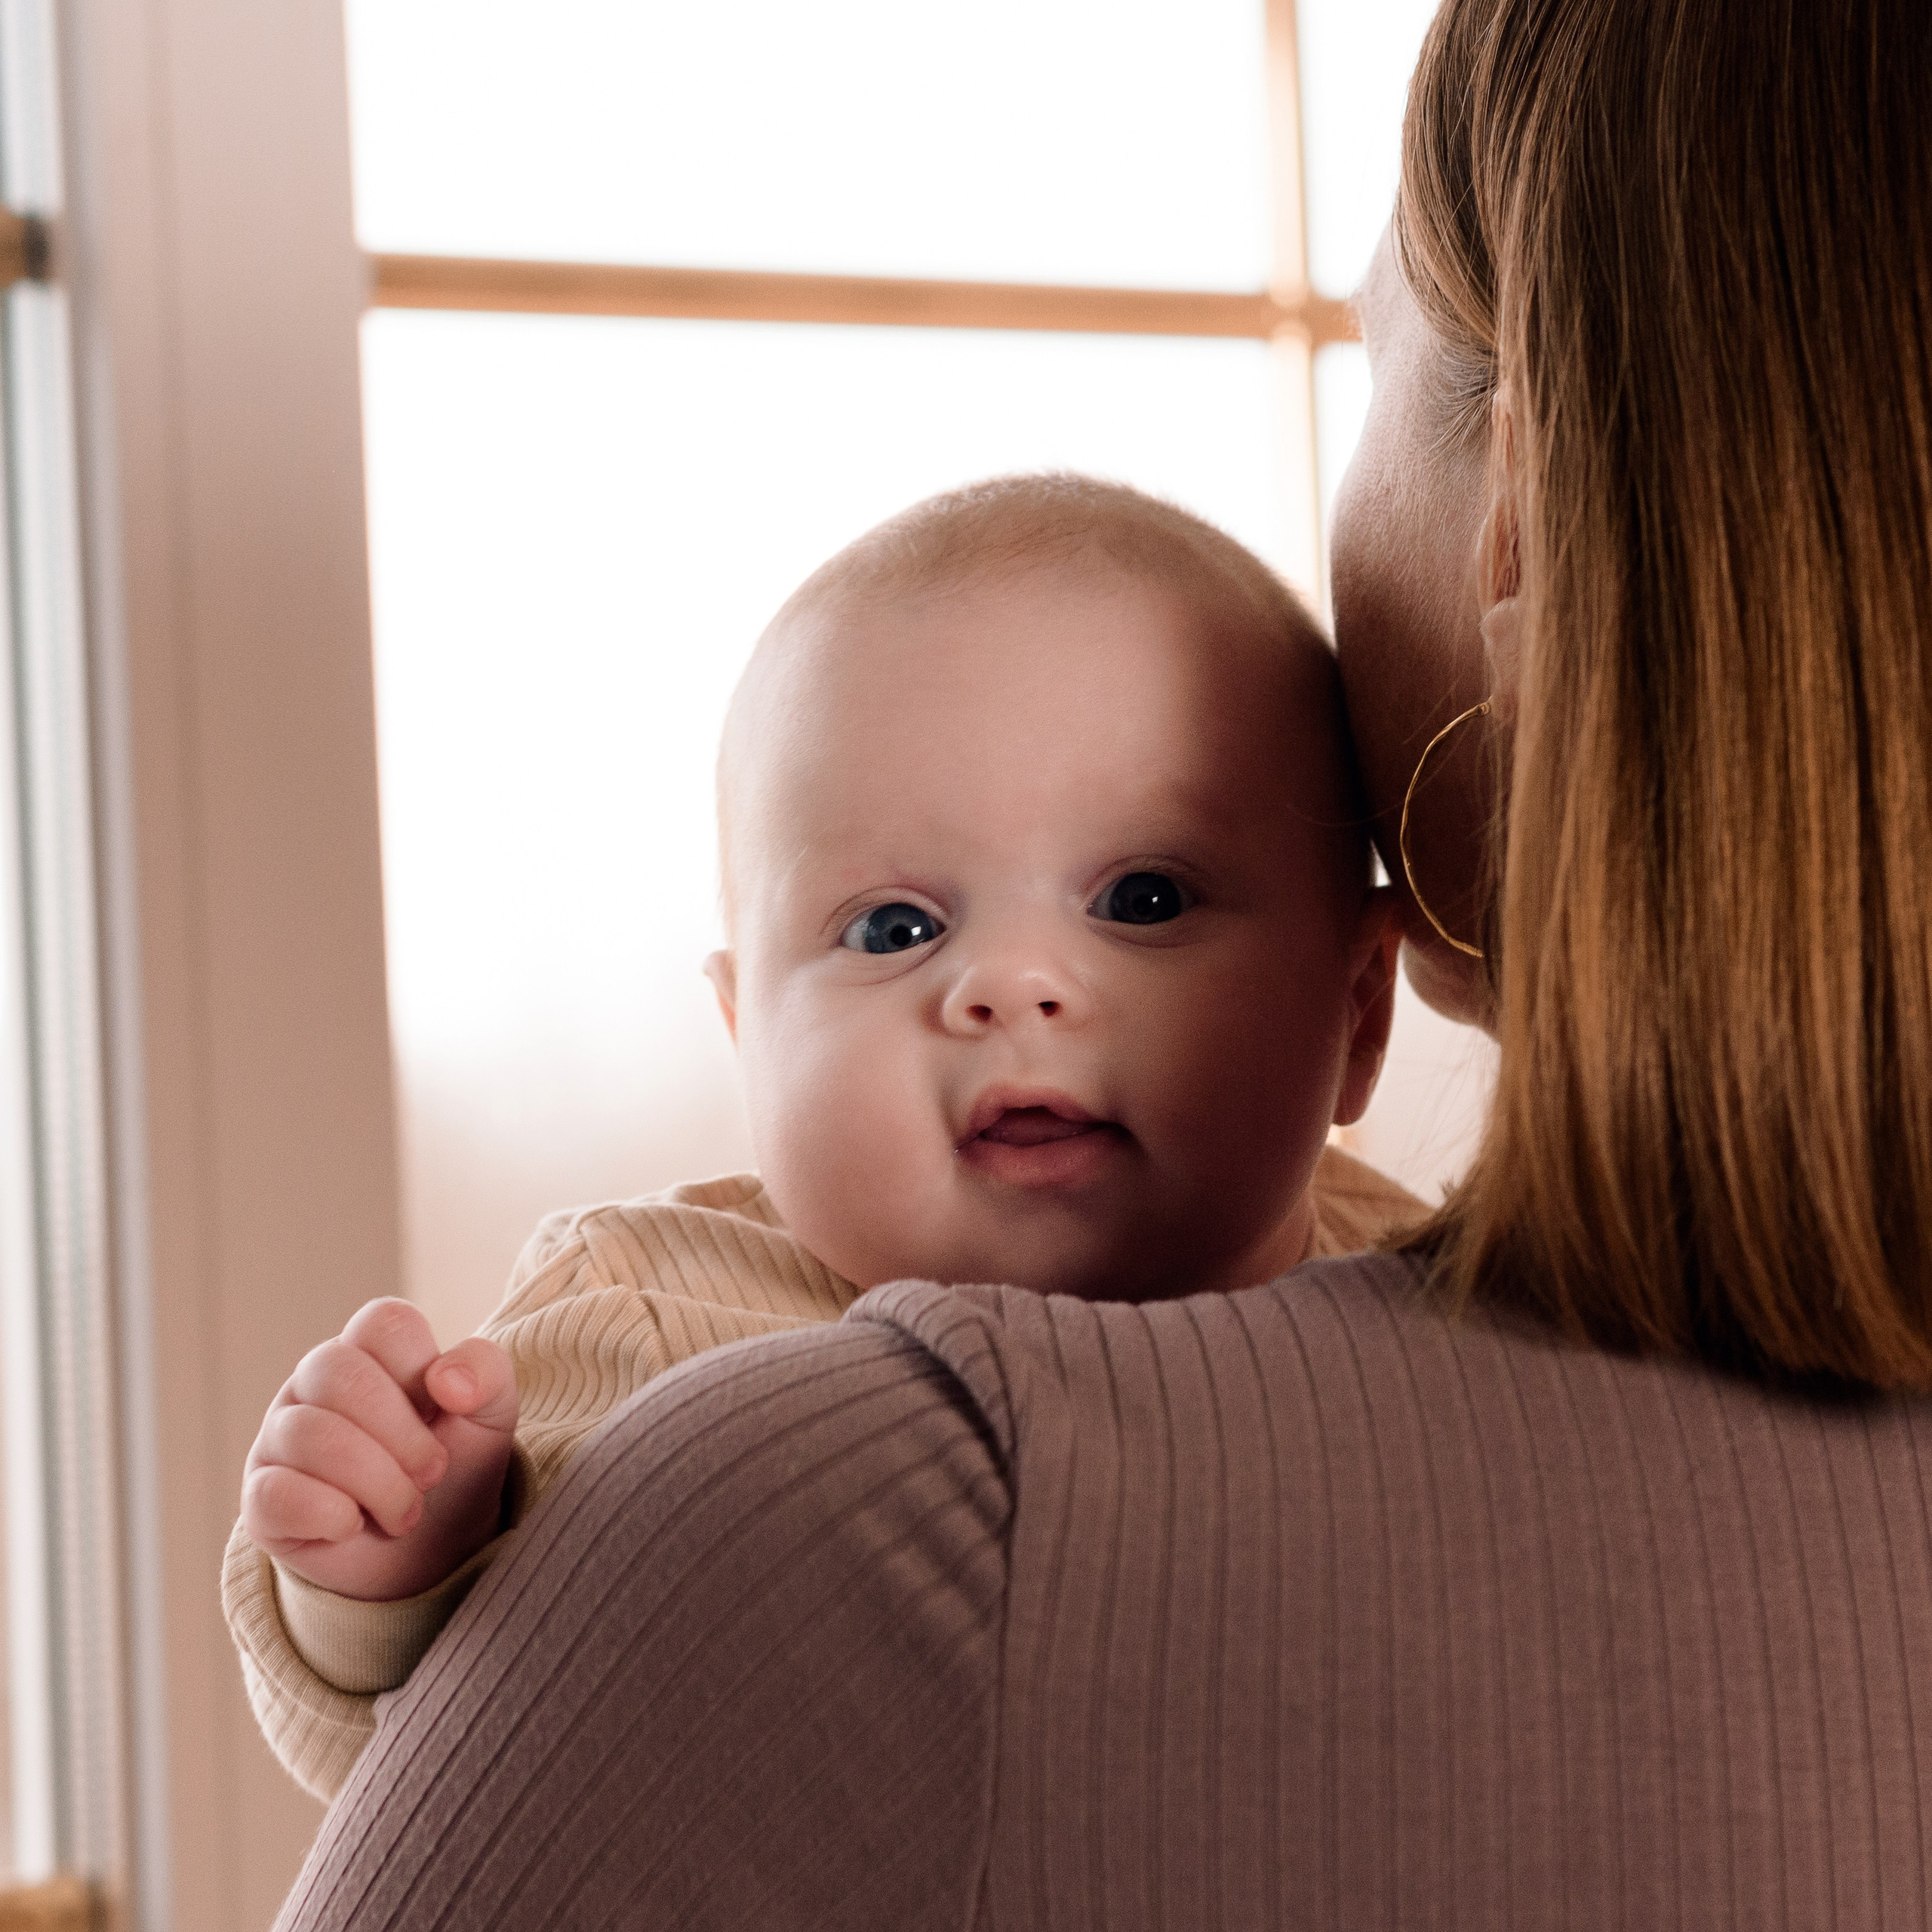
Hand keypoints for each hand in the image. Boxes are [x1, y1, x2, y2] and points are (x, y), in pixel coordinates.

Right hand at [242, 1299, 517, 1601]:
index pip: (382, 1322)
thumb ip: (486, 1374)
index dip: (421, 1368)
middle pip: (339, 1373)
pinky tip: (353, 1525)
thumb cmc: (455, 1466)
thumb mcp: (490, 1415)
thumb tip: (445, 1379)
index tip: (448, 1412)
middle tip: (432, 1474)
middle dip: (402, 1436)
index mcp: (370, 1350)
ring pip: (310, 1434)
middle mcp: (315, 1383)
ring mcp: (280, 1437)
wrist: (432, 1553)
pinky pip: (276, 1494)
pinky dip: (331, 1516)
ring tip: (405, 1511)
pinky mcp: (260, 1500)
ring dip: (378, 1484)